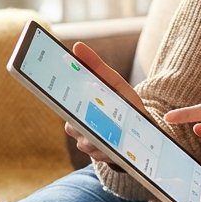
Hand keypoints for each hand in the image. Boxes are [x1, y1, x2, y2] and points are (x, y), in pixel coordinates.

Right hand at [64, 42, 144, 164]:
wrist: (147, 126)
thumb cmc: (125, 102)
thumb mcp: (113, 81)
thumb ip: (95, 65)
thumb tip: (76, 46)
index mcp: (80, 107)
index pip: (60, 104)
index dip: (54, 99)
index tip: (53, 93)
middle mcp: (81, 127)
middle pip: (70, 126)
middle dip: (78, 123)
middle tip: (84, 117)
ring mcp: (91, 143)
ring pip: (83, 142)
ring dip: (94, 137)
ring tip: (107, 133)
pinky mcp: (103, 155)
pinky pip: (99, 154)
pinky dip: (107, 149)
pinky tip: (115, 146)